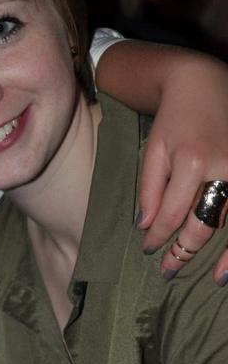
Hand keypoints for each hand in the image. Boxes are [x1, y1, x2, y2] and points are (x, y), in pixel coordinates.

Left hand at [137, 55, 227, 283]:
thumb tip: (143, 227)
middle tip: (168, 271)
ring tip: (215, 279)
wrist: (204, 84)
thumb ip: (148, 189)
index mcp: (191, 163)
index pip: (170, 215)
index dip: (158, 238)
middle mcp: (224, 168)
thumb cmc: (174, 120)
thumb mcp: (152, 150)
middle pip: (204, 224)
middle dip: (185, 252)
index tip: (148, 251)